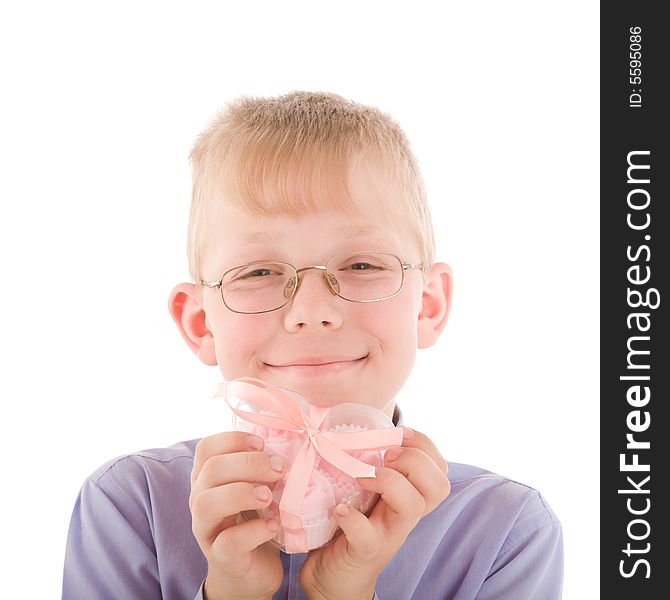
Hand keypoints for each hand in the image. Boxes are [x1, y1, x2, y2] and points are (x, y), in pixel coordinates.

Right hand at [189, 431, 286, 599]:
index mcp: (208, 479)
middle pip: (211, 470)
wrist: (249, 572)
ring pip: (207, 504)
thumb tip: (291, 438)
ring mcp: (206, 529)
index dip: (233, 439)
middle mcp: (200, 500)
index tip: (262, 444)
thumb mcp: (255, 488)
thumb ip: (261, 467)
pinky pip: (228, 541)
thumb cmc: (254, 520)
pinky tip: (274, 525)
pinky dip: (254, 531)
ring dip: (242, 493)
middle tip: (279, 469)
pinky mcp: (220, 557)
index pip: (207, 448)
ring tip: (269, 496)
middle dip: (249, 463)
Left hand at [299, 427, 449, 599]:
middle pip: (438, 486)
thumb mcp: (365, 488)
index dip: (425, 444)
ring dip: (389, 482)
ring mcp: (389, 534)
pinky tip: (339, 509)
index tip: (398, 434)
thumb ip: (368, 460)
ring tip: (362, 478)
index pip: (440, 468)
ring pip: (414, 506)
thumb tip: (343, 419)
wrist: (333, 575)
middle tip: (385, 458)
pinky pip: (368, 536)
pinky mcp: (366, 552)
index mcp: (409, 495)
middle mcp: (406, 515)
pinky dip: (352, 518)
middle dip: (414, 461)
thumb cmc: (349, 522)